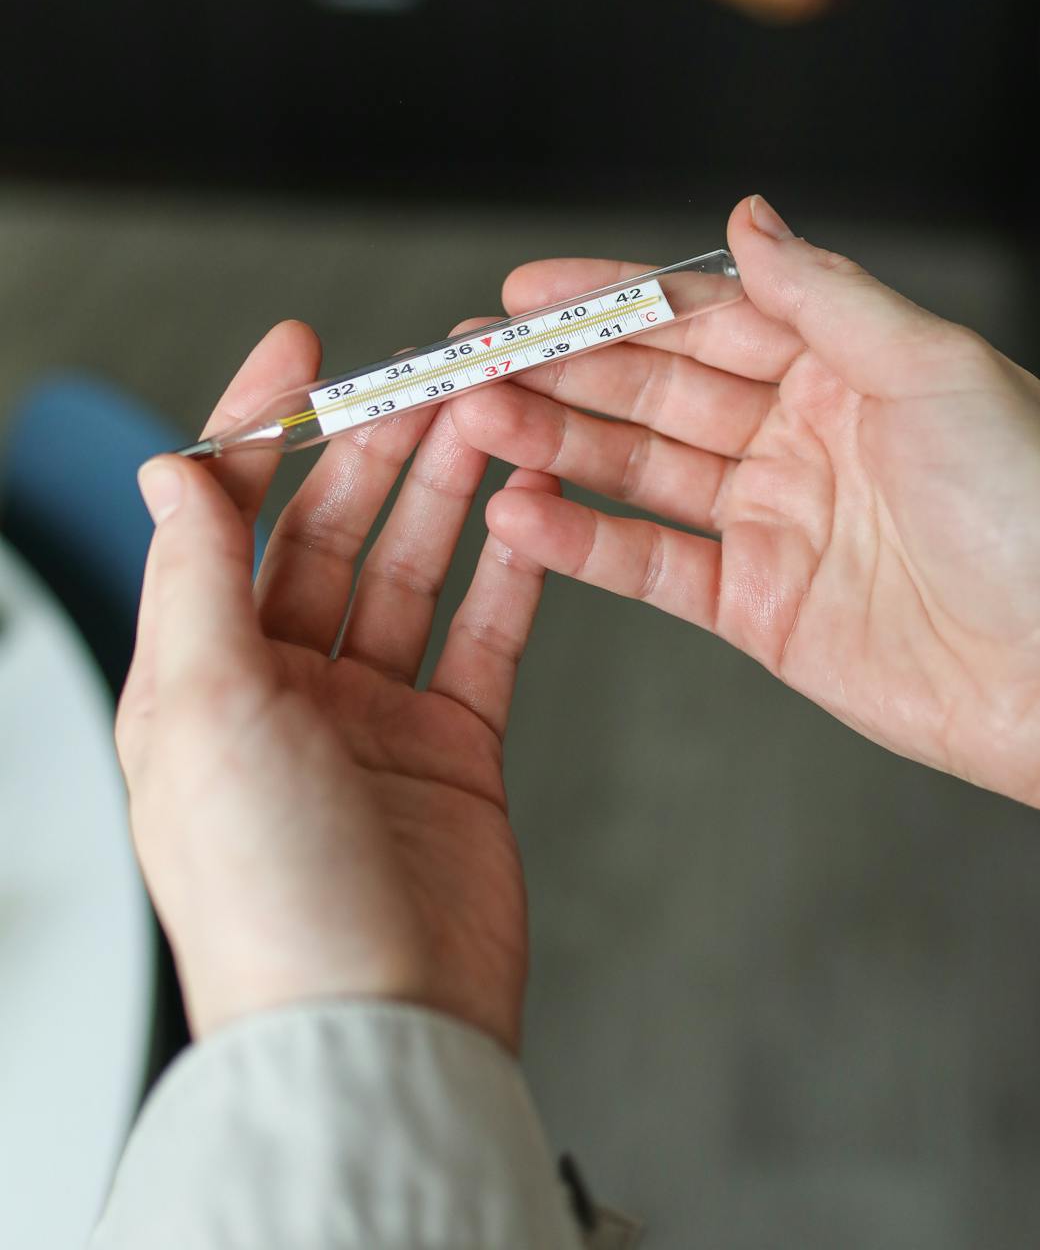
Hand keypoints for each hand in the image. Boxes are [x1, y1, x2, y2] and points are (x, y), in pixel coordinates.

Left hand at [118, 320, 557, 1051]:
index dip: (263, 424)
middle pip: (331, 532)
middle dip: (380, 445)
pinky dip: (511, 573)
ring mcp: (372, 717)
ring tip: (493, 417)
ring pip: (412, 570)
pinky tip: (533, 513)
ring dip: (449, 492)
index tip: (305, 348)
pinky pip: (486, 637)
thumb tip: (170, 469)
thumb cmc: (267, 895)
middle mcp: (282, 689)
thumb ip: (195, 579)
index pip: (226, 517)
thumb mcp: (200, 713)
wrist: (377, 1026)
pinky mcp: (454, 749)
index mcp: (199, 676)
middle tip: (437, 370)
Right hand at [452, 196, 1039, 866]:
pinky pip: (649, 563)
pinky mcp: (754, 605)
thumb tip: (748, 217)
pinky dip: (580, 540)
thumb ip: (827, 297)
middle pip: (651, 389)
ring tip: (471, 421)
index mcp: (840, 366)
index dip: (610, 299)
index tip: (527, 288)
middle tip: (466, 356)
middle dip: (558, 368)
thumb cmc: (1036, 513)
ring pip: (636, 468)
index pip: (701, 316)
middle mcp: (794, 435)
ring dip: (551, 443)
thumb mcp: (936, 371)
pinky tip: (518, 514)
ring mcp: (768, 520)